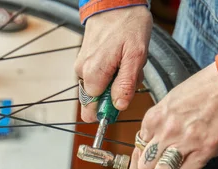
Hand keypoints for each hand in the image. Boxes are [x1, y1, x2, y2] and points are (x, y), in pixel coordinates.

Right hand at [74, 6, 151, 122]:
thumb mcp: (135, 55)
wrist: (116, 3)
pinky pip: (96, 77)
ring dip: (114, 82)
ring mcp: (81, 66)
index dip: (110, 107)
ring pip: (98, 89)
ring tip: (125, 62)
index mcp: (93, 74)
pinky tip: (119, 59)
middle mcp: (82, 72)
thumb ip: (126, 84)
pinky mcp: (83, 62)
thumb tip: (119, 106)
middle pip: (96, 100)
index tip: (122, 97)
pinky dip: (110, 73)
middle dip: (113, 94)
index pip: (94, 109)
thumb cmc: (128, 25)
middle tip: (127, 74)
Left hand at [127, 63, 217, 168]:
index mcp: (154, 118)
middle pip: (145, 166)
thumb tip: (144, 146)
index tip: (147, 157)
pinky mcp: (205, 150)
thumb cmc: (201, 90)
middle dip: (151, 166)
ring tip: (176, 160)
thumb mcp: (169, 102)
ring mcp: (186, 142)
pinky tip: (192, 157)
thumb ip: (155, 124)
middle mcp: (167, 131)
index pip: (138, 148)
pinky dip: (187, 168)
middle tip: (160, 161)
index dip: (142, 155)